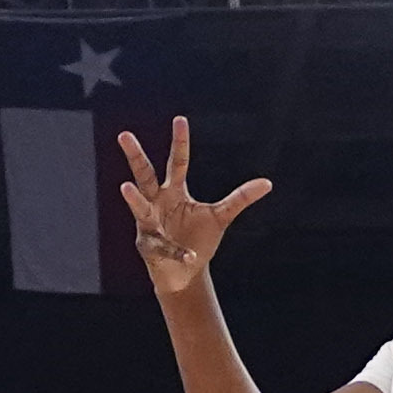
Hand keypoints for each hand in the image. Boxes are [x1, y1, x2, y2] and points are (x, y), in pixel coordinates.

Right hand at [115, 118, 271, 296]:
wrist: (186, 273)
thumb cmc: (199, 240)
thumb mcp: (221, 217)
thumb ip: (240, 199)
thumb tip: (268, 182)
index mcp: (174, 191)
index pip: (177, 162)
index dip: (180, 142)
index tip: (180, 119)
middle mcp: (157, 202)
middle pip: (144, 174)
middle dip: (135, 155)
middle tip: (124, 134)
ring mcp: (149, 224)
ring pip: (139, 207)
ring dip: (133, 199)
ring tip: (125, 188)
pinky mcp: (149, 247)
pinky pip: (163, 247)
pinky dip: (177, 251)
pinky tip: (190, 256)